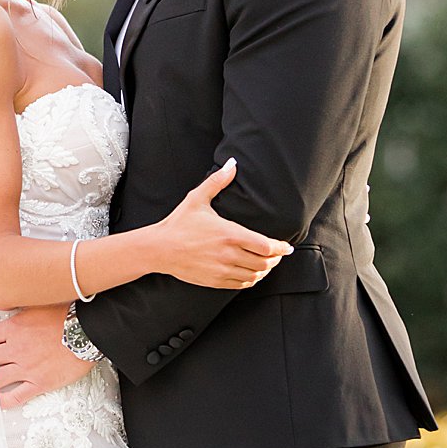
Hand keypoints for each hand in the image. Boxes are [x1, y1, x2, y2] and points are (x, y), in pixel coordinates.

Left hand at [0, 304, 94, 410]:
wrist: (88, 332)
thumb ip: (23, 312)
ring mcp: (26, 367)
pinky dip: (3, 400)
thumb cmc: (69, 316)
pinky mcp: (39, 383)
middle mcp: (15, 349)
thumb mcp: (39, 305)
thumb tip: (13, 308)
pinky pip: (16, 396)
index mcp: (14, 328)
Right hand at [155, 159, 293, 288]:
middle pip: (264, 262)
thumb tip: (232, 163)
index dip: (280, 248)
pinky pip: (241, 284)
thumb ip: (217, 181)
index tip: (287, 248)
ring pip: (255, 275)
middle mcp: (229, 254)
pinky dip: (251, 279)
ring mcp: (223, 270)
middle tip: (278, 254)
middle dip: (275, 259)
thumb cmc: (179, 224)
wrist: (160, 249)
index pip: (266, 246)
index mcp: (230, 234)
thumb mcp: (197, 199)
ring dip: (265, 270)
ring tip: (267, 263)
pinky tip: (252, 273)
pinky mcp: (216, 281)